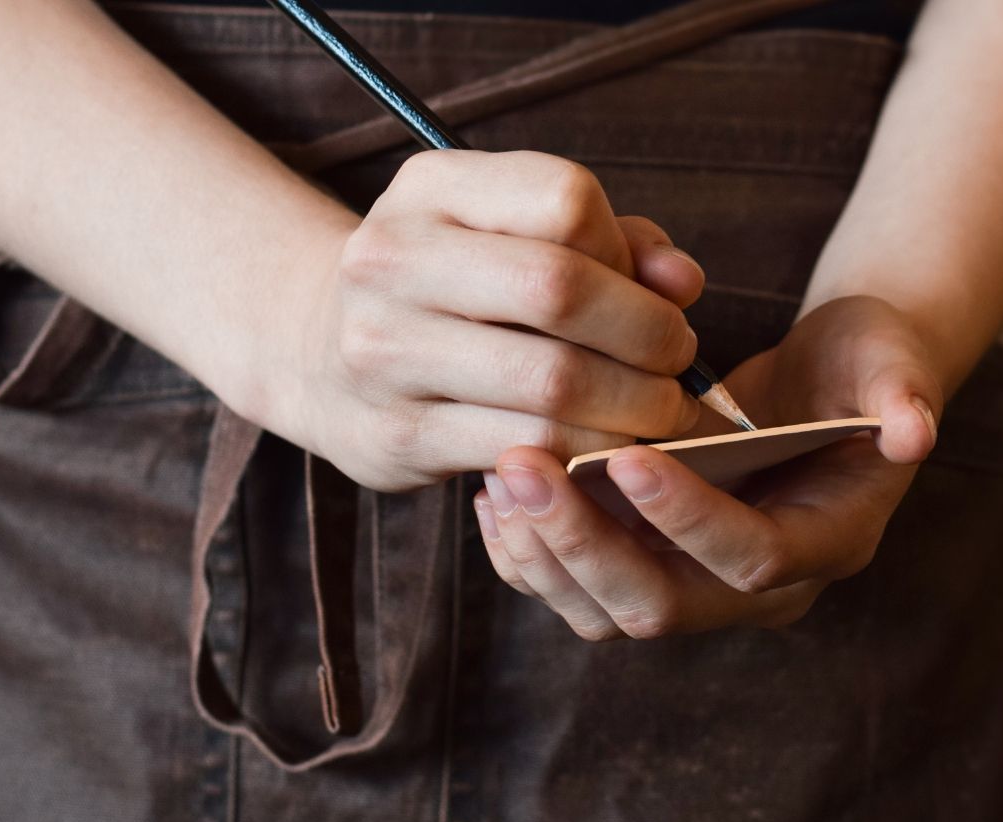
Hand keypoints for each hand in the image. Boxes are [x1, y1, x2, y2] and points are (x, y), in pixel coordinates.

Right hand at [267, 150, 705, 490]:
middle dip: (649, 335)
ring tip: (659, 411)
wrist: (320, 356)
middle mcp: (393, 257)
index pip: (565, 199)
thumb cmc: (458, 289)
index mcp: (432, 188)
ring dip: (634, 406)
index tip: (649, 290)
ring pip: (553, 382)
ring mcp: (385, 350)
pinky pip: (529, 449)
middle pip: (560, 289)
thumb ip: (616, 243)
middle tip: (677, 362)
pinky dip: (591, 452)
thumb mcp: (518, 234)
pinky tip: (610, 449)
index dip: (628, 251)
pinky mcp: (397, 435)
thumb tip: (682, 282)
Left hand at [472, 296, 944, 640]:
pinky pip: (581, 590)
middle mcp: (763, 588)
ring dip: (547, 554)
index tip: (626, 457)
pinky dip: (532, 554)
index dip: (691, 519)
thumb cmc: (866, 364)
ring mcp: (702, 586)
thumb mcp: (894, 362)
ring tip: (501, 476)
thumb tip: (914, 431)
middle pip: (663, 605)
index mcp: (828, 543)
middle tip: (523, 466)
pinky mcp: (654, 567)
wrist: (834, 381)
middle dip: (586, 544)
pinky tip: (492, 493)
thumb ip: (905, 392)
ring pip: (609, 611)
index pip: (754, 559)